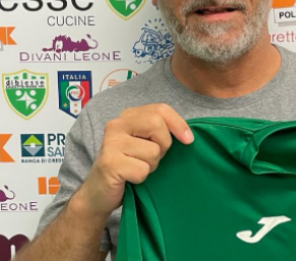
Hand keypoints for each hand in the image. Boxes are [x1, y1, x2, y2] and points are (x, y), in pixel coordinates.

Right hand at [78, 104, 193, 216]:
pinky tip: (129, 178)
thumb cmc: (129, 166)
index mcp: (128, 116)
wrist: (99, 193)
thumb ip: (160, 131)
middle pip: (157, 124)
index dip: (178, 124)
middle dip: (164, 145)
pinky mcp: (109, 163)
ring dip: (151, 165)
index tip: (188, 140)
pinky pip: (142, 170)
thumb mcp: (146, 143)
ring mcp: (111, 143)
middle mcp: (117, 124)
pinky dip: (141, 178)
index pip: (160, 109)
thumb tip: (188, 135)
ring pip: (153, 151)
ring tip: (136, 167)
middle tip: (153, 157)